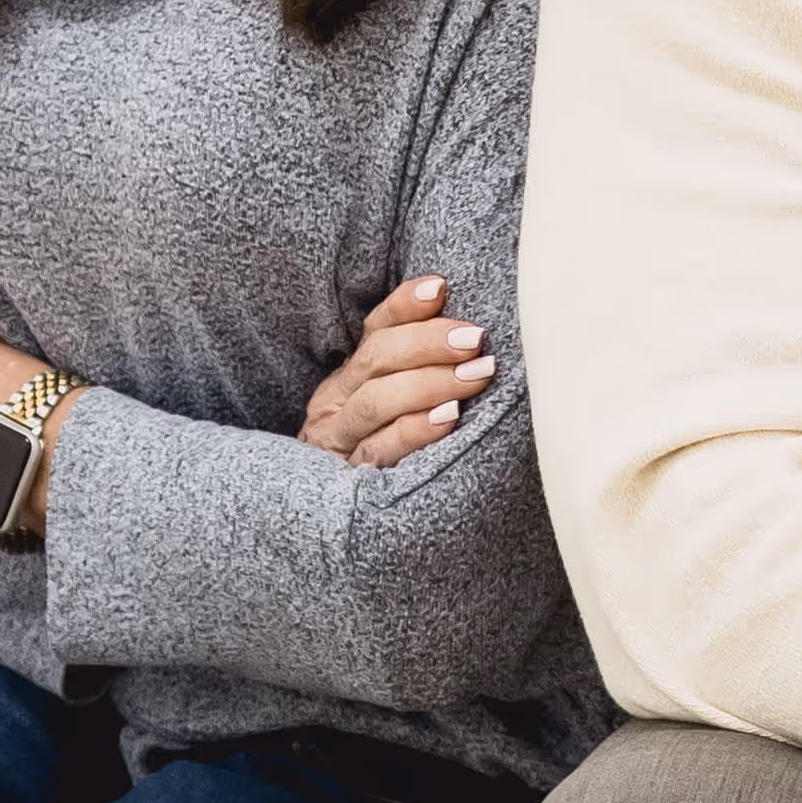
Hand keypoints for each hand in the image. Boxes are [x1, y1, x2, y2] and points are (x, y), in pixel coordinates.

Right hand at [300, 273, 497, 471]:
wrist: (325, 515)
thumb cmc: (383, 448)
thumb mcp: (392, 402)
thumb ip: (418, 369)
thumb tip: (470, 327)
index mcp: (348, 376)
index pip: (374, 329)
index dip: (404, 306)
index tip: (441, 286)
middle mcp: (336, 403)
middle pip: (376, 359)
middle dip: (428, 343)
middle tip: (475, 338)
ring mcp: (340, 441)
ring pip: (376, 402)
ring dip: (430, 383)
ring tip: (476, 373)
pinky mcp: (351, 479)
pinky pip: (380, 450)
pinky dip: (414, 431)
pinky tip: (448, 418)